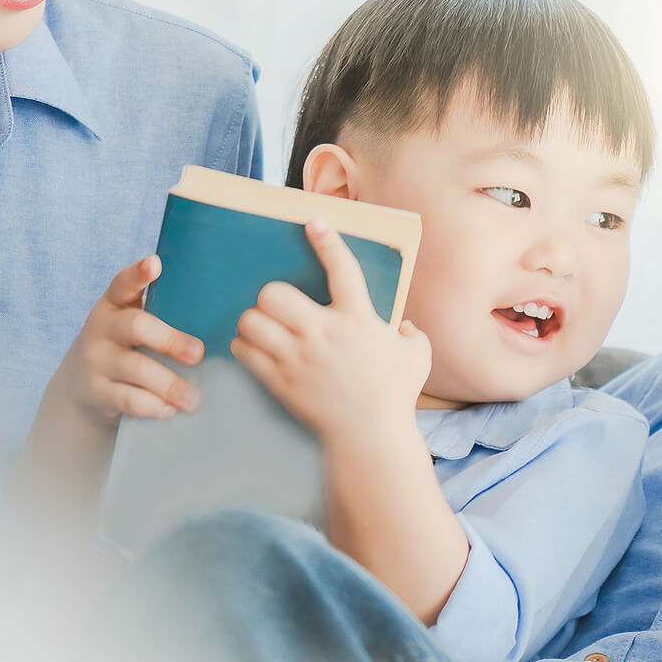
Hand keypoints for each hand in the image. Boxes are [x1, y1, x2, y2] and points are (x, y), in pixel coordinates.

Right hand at [49, 255, 204, 427]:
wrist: (81, 385)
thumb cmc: (127, 345)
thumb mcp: (133, 321)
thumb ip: (164, 310)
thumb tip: (226, 310)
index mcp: (115, 303)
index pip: (124, 283)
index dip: (138, 273)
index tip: (155, 264)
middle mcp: (102, 327)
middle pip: (136, 326)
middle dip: (170, 340)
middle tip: (198, 353)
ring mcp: (96, 360)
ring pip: (136, 368)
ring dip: (169, 384)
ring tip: (194, 398)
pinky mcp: (96, 391)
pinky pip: (127, 398)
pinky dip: (152, 405)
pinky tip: (170, 410)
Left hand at [231, 219, 430, 441]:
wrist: (370, 438)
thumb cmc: (395, 395)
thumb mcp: (416, 356)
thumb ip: (411, 333)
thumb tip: (401, 326)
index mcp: (358, 320)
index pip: (342, 270)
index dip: (327, 242)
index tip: (313, 223)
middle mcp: (324, 334)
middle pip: (275, 294)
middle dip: (273, 295)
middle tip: (281, 307)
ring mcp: (298, 358)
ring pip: (252, 321)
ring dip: (254, 320)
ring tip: (264, 328)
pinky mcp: (280, 381)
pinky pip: (245, 352)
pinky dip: (245, 346)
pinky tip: (255, 349)